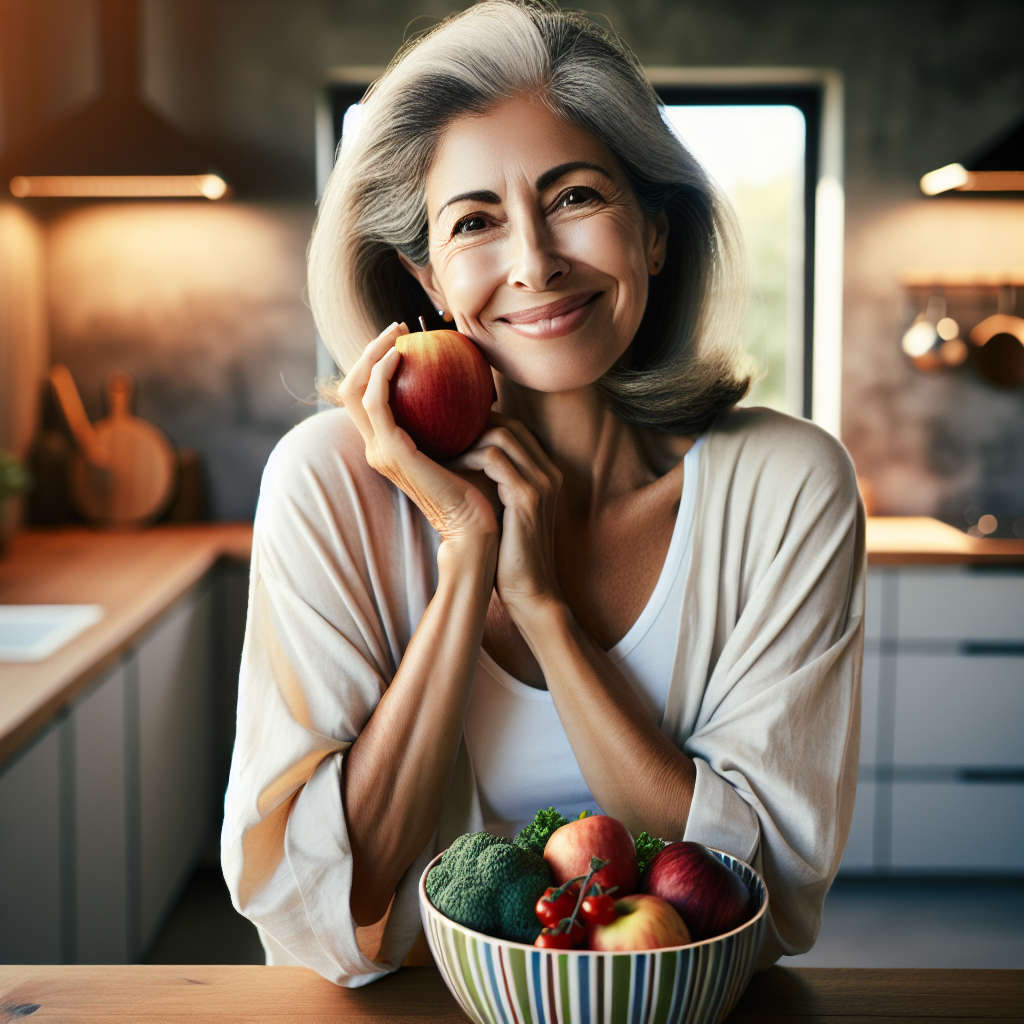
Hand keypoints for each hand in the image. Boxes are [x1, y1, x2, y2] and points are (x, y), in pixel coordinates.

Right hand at [339, 322, 497, 545]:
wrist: (474, 524)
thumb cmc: (476, 484)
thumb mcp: (459, 440)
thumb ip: (450, 414)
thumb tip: (463, 376)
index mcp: (388, 446)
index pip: (366, 395)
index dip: (375, 362)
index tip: (404, 338)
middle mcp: (376, 447)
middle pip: (350, 387)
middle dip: (368, 351)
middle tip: (397, 328)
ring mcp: (379, 451)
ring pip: (356, 389)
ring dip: (373, 354)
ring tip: (398, 334)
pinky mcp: (391, 451)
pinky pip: (376, 401)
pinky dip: (383, 373)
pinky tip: (404, 354)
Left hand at [452, 412, 563, 620]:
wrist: (531, 592)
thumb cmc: (511, 557)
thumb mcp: (506, 514)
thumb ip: (497, 488)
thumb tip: (462, 467)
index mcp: (546, 475)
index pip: (517, 429)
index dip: (486, 422)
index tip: (453, 427)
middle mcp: (549, 473)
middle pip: (511, 424)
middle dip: (475, 422)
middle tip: (441, 429)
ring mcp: (542, 483)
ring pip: (502, 435)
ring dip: (467, 438)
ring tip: (441, 447)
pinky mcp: (527, 496)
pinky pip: (493, 458)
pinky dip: (468, 457)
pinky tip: (448, 466)